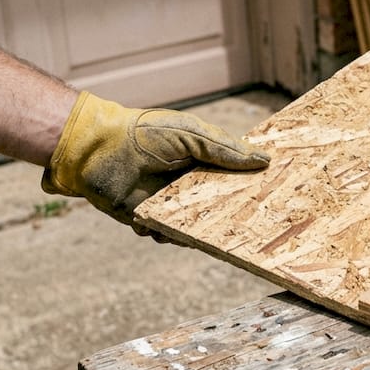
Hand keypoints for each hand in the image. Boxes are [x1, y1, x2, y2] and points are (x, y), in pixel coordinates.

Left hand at [41, 92, 268, 231]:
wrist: (96, 149)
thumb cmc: (145, 134)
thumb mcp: (192, 135)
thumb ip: (226, 149)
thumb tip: (265, 160)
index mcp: (203, 162)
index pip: (235, 178)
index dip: (252, 187)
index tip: (273, 197)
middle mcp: (189, 184)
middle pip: (219, 207)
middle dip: (232, 217)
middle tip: (249, 227)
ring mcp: (168, 203)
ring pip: (196, 226)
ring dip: (201, 231)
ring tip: (208, 233)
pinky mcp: (147, 219)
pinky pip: (168, 235)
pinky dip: (170, 235)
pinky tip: (165, 227)